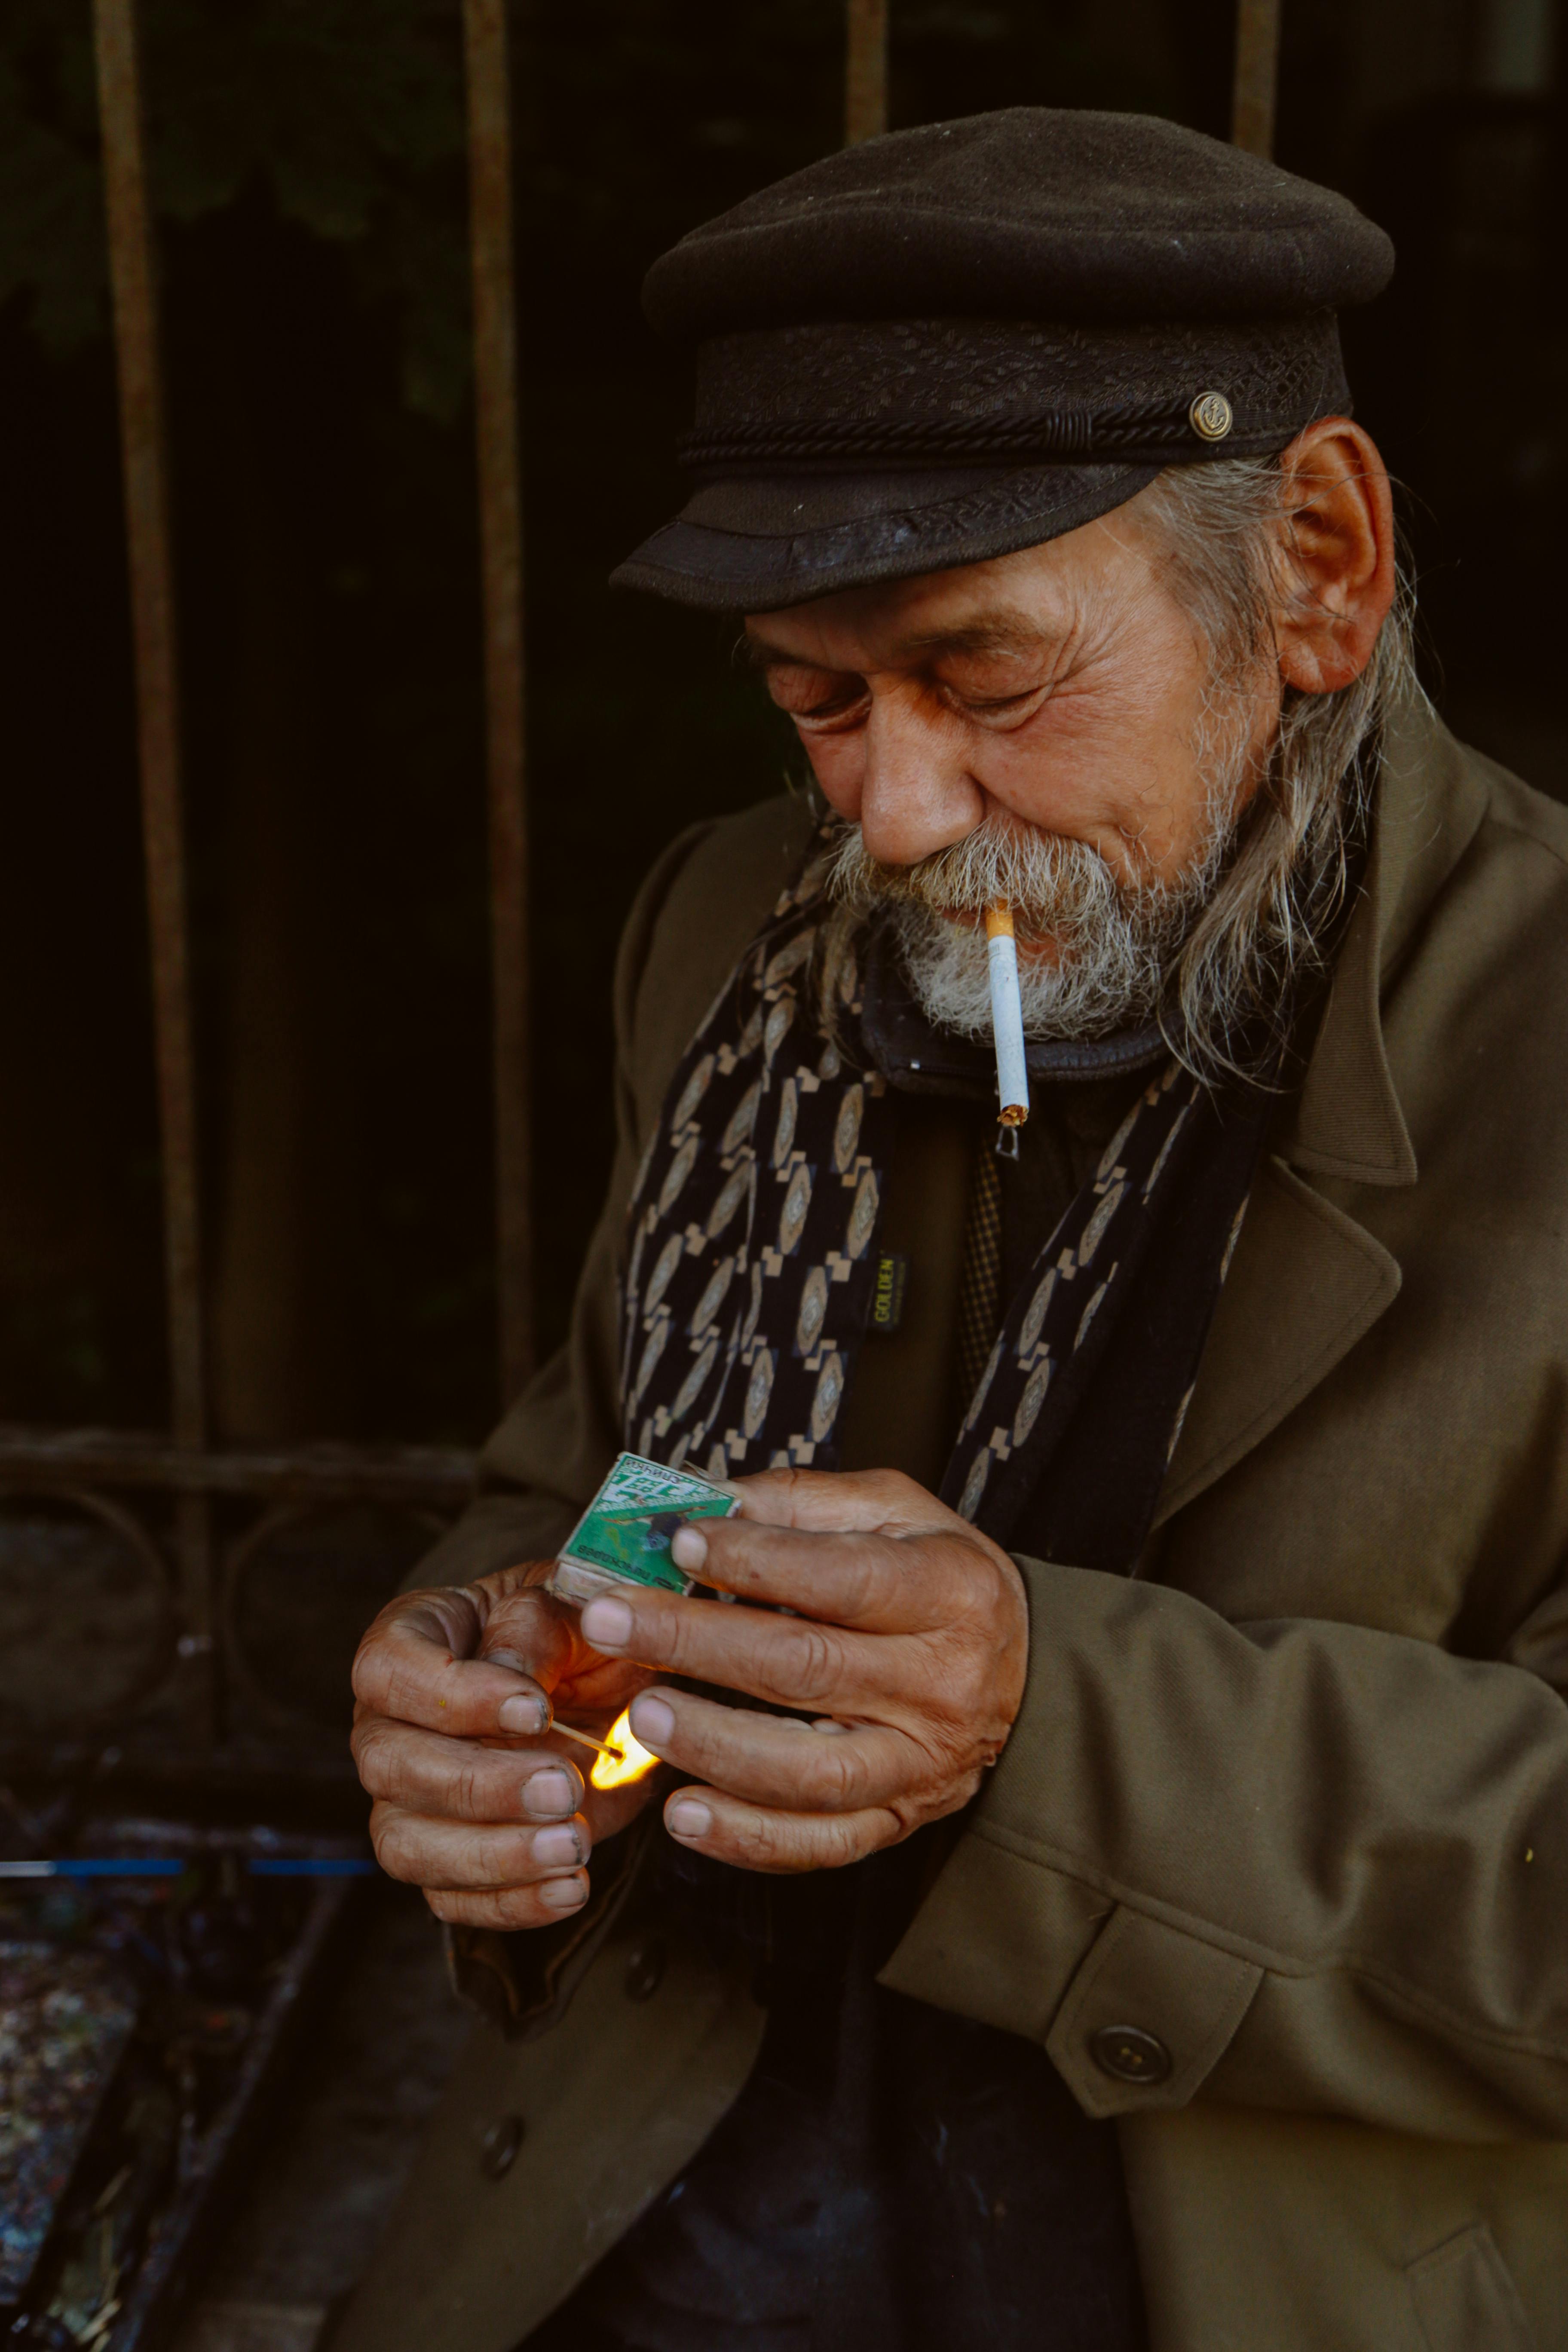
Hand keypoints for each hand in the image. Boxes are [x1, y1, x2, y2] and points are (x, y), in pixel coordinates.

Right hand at [350, 1564, 663, 1929]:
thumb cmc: (577, 1636)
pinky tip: (570, 1886)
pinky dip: (511, 1903)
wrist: (611, 1696)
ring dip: (492, 1853)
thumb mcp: (571, 1608)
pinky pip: (451, 1899)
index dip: (453, 1696)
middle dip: (478, 1784)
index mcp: (409, 1643)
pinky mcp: (443, 1862)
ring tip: (572, 1845)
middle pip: (389, 1765)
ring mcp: (406, 1801)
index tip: (537, 1709)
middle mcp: (387, 1724)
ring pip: (405, 1844)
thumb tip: (512, 1677)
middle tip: (563, 1786)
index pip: (387, 1670)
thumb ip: (536, 1627)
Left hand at [577, 1468, 1027, 1871]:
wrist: (1020, 1665)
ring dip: (714, 1745)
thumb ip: (799, 1502)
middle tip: (612, 1620)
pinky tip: (684, 1812)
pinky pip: (819, 1843)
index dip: (754, 1561)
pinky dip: (747, 1837)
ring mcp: (922, 1762)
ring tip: (641, 1715)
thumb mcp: (893, 1510)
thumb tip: (702, 1504)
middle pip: (806, 1667)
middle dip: (695, 1643)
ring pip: (810, 1771)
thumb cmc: (937, 1574)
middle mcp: (943, 1683)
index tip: (678, 1542)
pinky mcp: (900, 1819)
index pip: (841, 1579)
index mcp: (949, 1591)